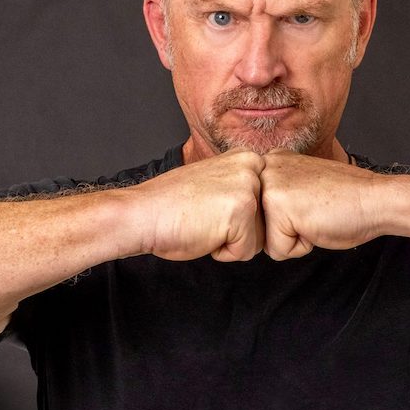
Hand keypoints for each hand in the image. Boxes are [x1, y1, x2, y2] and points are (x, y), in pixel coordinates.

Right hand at [130, 148, 265, 261]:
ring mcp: (249, 188)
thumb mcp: (217, 180)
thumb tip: (267, 204)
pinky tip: (204, 233)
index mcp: (248, 157)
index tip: (211, 205)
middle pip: (266, 220)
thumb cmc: (174, 205)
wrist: (142, 214)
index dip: (237, 216)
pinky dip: (224, 252)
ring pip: (259, 237)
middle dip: (238, 229)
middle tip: (207, 215)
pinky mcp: (242, 212)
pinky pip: (246, 252)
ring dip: (232, 241)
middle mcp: (253, 167)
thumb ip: (243, 185)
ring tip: (205, 222)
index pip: (265, 204)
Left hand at [260, 150, 385, 259]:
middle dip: (285, 228)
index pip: (259, 210)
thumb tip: (259, 215)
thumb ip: (279, 191)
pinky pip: (277, 250)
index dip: (286, 218)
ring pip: (265, 239)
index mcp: (272, 160)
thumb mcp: (302, 185)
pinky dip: (299, 247)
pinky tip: (316, 225)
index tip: (311, 202)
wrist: (375, 200)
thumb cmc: (347, 199)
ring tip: (314, 217)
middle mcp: (266, 168)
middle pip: (258, 224)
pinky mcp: (276, 207)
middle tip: (313, 210)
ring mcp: (269, 185)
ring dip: (292, 238)